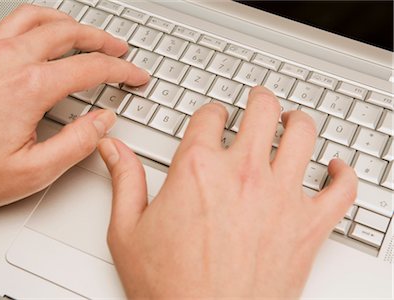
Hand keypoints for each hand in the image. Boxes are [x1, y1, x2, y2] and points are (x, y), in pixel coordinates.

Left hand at [0, 4, 148, 212]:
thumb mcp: (33, 172)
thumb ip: (77, 143)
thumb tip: (103, 121)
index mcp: (28, 88)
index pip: (90, 67)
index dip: (121, 71)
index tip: (135, 76)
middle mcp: (8, 61)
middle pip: (68, 33)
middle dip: (102, 40)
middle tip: (120, 51)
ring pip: (39, 19)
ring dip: (71, 24)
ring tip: (88, 35)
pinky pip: (13, 22)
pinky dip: (40, 22)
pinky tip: (45, 36)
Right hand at [98, 86, 356, 297]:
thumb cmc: (169, 287)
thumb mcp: (128, 231)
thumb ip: (124, 181)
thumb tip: (113, 148)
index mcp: (197, 169)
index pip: (209, 117)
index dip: (210, 113)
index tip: (212, 118)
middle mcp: (242, 175)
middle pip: (262, 111)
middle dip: (259, 100)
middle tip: (258, 100)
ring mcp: (280, 198)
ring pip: (303, 135)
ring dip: (298, 122)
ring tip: (292, 122)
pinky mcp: (308, 227)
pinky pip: (342, 190)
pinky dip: (343, 174)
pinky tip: (335, 168)